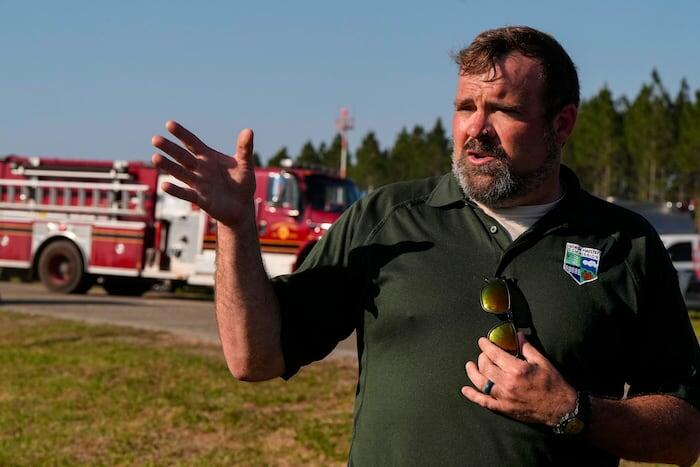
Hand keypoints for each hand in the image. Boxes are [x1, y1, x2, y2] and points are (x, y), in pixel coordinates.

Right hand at [151, 120, 255, 227]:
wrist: (242, 207)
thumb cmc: (242, 183)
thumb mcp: (245, 164)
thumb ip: (244, 149)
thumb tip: (248, 130)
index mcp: (208, 157)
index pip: (193, 143)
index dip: (182, 134)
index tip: (169, 124)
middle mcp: (200, 169)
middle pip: (182, 156)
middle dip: (170, 148)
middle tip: (155, 139)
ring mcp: (199, 184)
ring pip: (181, 173)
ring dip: (168, 166)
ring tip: (155, 158)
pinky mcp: (201, 199)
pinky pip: (186, 194)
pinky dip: (176, 190)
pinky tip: (164, 185)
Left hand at [461, 332, 576, 426]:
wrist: (561, 409)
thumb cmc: (554, 384)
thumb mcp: (542, 362)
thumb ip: (527, 348)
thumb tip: (518, 335)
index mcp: (517, 369)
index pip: (494, 354)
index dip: (486, 346)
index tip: (482, 341)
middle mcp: (507, 383)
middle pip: (485, 367)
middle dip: (481, 357)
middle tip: (483, 353)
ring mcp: (504, 397)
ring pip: (481, 383)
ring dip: (473, 373)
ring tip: (469, 365)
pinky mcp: (504, 409)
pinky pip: (484, 402)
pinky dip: (473, 396)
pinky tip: (465, 390)